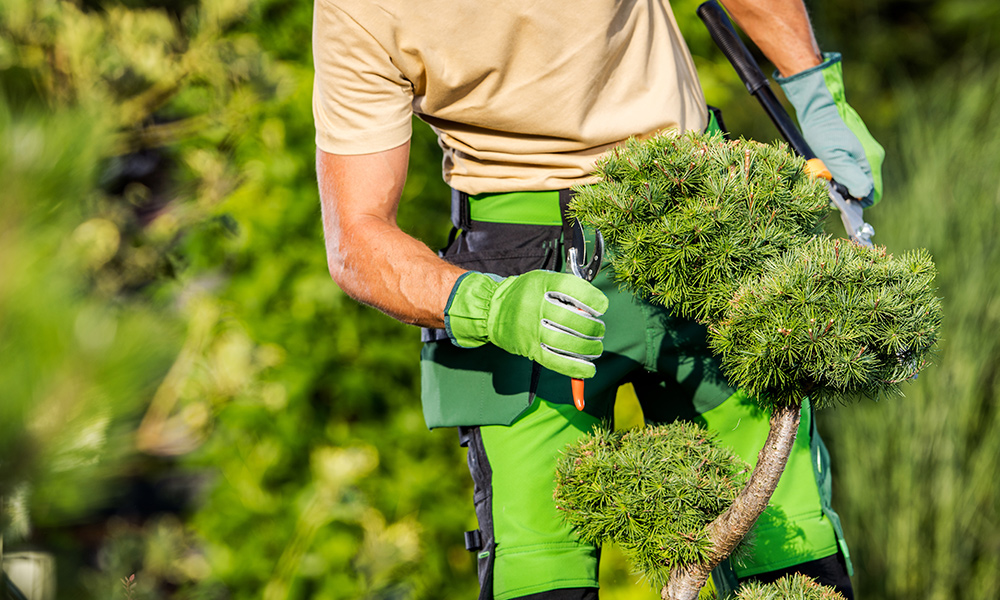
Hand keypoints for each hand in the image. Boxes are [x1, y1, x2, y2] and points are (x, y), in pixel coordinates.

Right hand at [444, 270, 608, 378]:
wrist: (491, 310)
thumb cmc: (525, 294)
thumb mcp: (543, 280)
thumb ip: (568, 290)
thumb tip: (594, 310)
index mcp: (540, 284)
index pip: (571, 288)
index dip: (592, 298)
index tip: (602, 307)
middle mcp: (534, 306)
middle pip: (571, 319)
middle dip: (593, 327)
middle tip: (599, 330)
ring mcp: (530, 329)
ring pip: (565, 342)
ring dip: (588, 348)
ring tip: (596, 347)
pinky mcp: (529, 349)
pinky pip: (555, 361)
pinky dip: (575, 368)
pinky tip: (589, 369)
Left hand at [777, 52, 885, 205]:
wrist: (820, 110)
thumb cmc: (824, 132)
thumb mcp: (833, 157)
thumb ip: (848, 175)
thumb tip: (862, 195)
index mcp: (869, 161)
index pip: (872, 195)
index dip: (856, 202)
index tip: (838, 202)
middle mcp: (872, 158)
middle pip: (864, 188)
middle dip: (847, 193)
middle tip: (827, 189)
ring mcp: (866, 153)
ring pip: (857, 179)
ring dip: (842, 183)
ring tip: (825, 176)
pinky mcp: (857, 150)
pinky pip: (852, 169)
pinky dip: (840, 173)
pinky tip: (827, 168)